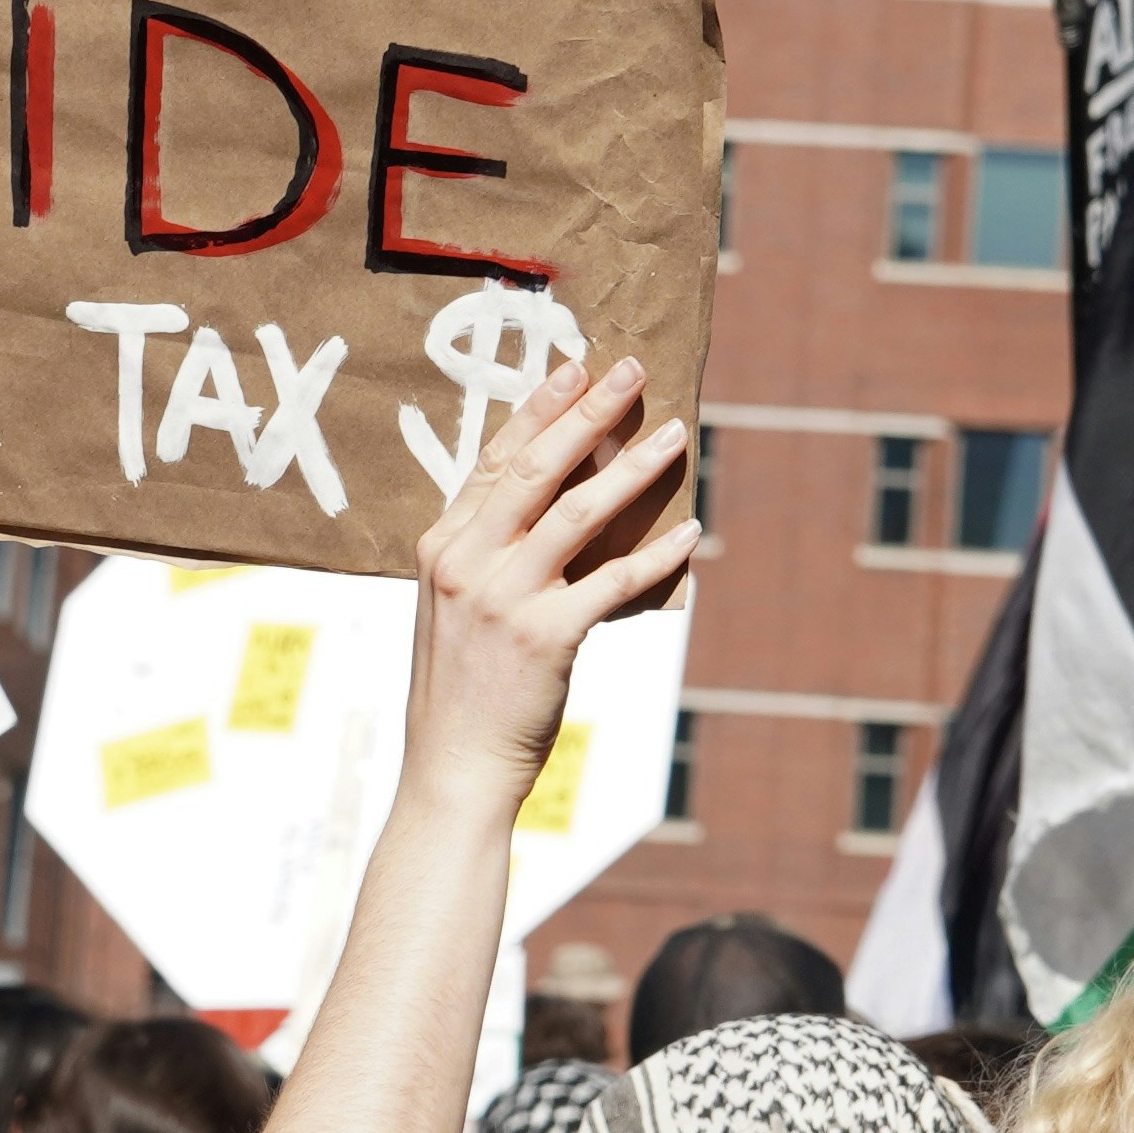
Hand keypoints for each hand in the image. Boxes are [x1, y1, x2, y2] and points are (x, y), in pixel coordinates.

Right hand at [399, 355, 697, 799]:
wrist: (453, 764)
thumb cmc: (464, 687)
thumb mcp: (458, 606)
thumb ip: (491, 553)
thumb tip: (560, 503)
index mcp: (443, 546)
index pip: (494, 460)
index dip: (538, 410)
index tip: (574, 368)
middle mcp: (467, 562)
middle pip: (536, 467)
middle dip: (588, 413)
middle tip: (630, 370)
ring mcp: (504, 597)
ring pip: (580, 512)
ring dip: (634, 468)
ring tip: (675, 435)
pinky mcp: (544, 636)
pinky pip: (614, 581)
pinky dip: (658, 555)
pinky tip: (691, 533)